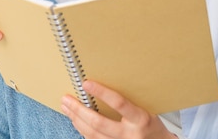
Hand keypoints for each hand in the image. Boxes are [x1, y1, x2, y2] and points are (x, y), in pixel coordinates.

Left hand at [61, 80, 175, 138]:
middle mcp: (130, 135)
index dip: (101, 92)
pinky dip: (81, 129)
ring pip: (92, 134)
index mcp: (140, 119)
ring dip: (76, 119)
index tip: (86, 83)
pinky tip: (75, 120)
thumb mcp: (145, 109)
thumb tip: (101, 86)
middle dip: (79, 110)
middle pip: (99, 123)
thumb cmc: (151, 125)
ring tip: (66, 107)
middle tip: (66, 98)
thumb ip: (127, 102)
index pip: (119, 104)